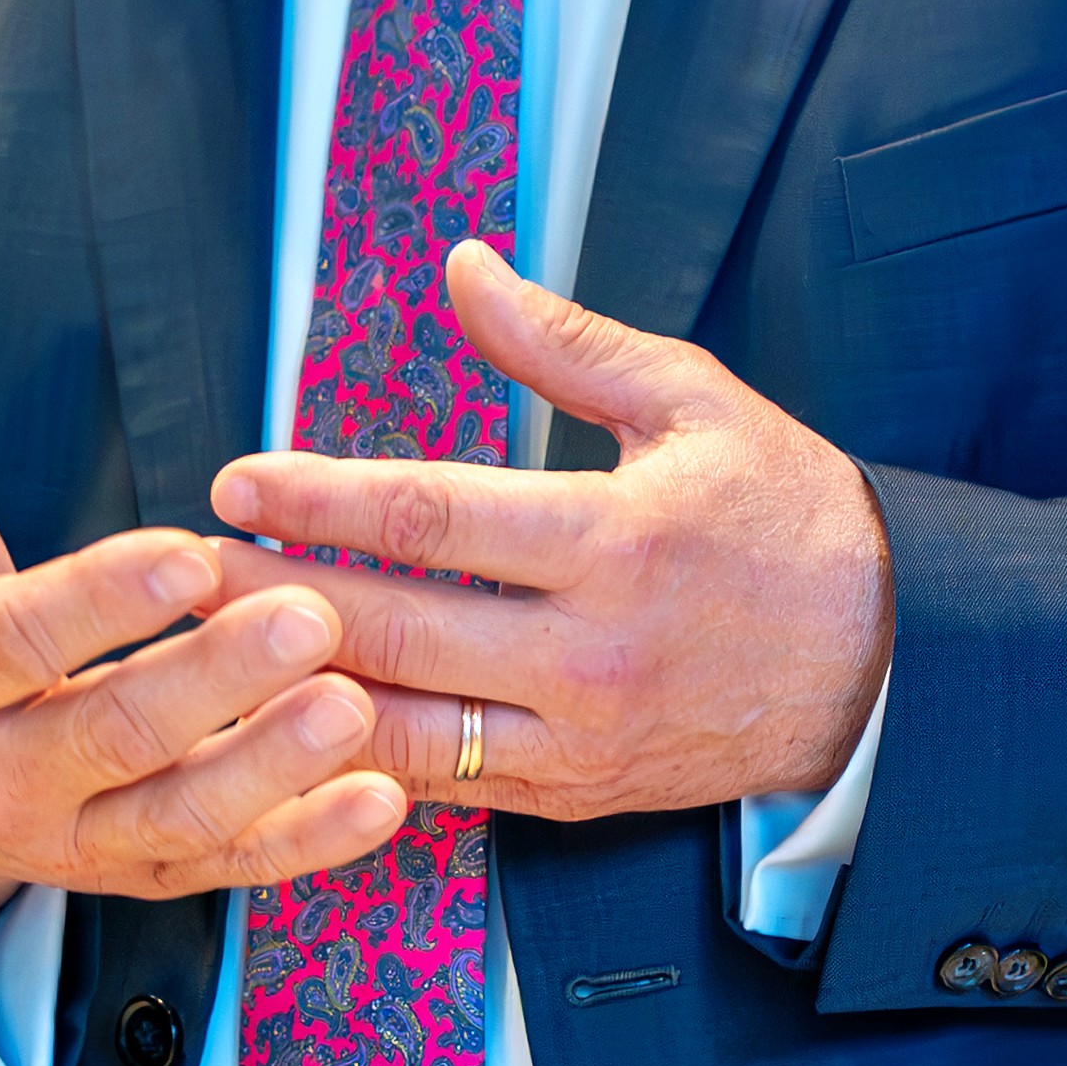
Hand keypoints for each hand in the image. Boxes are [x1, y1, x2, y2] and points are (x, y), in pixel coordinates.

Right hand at [0, 333, 406, 945]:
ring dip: (273, 768)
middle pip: (114, 734)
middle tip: (312, 618)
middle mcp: (0, 775)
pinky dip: (306, 842)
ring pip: (178, 817)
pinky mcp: (135, 877)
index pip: (20, 640)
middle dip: (216, 681)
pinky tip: (383, 797)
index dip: (106, 601)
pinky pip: (224, 867)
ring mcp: (72, 840)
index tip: (193, 554)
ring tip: (355, 706)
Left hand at [213, 246, 892, 826]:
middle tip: (181, 572)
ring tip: (207, 659)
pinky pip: (444, 789)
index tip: (237, 479)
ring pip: (402, 731)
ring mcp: (579, 740)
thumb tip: (463, 268)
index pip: (431, 518)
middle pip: (392, 632)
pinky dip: (358, 763)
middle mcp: (590, 654)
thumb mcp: (694, 403)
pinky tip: (289, 730)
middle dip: (271, 601)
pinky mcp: (574, 797)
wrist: (884, 669)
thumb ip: (563, 344)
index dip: (319, 500)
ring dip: (292, 697)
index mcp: (616, 541)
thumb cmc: (790, 520)